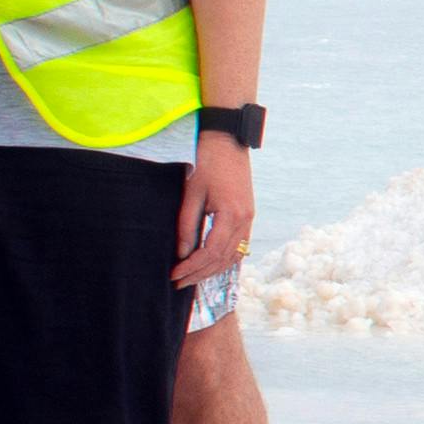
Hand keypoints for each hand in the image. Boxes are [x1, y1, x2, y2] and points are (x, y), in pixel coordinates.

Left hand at [172, 133, 251, 287]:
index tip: (174, 274)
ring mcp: (249, 219)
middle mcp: (245, 221)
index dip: (191, 267)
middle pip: (223, 259)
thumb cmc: (208, 162)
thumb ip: (187, 224)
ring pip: (232, 256)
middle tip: (178, 283)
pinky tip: (209, 264)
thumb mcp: (192, 193)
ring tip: (191, 278)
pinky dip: (223, 259)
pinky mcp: (248, 216)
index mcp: (232, 215)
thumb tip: (182, 253)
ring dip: (212, 270)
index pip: (210, 252)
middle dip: (199, 274)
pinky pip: (238, 247)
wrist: (228, 140)